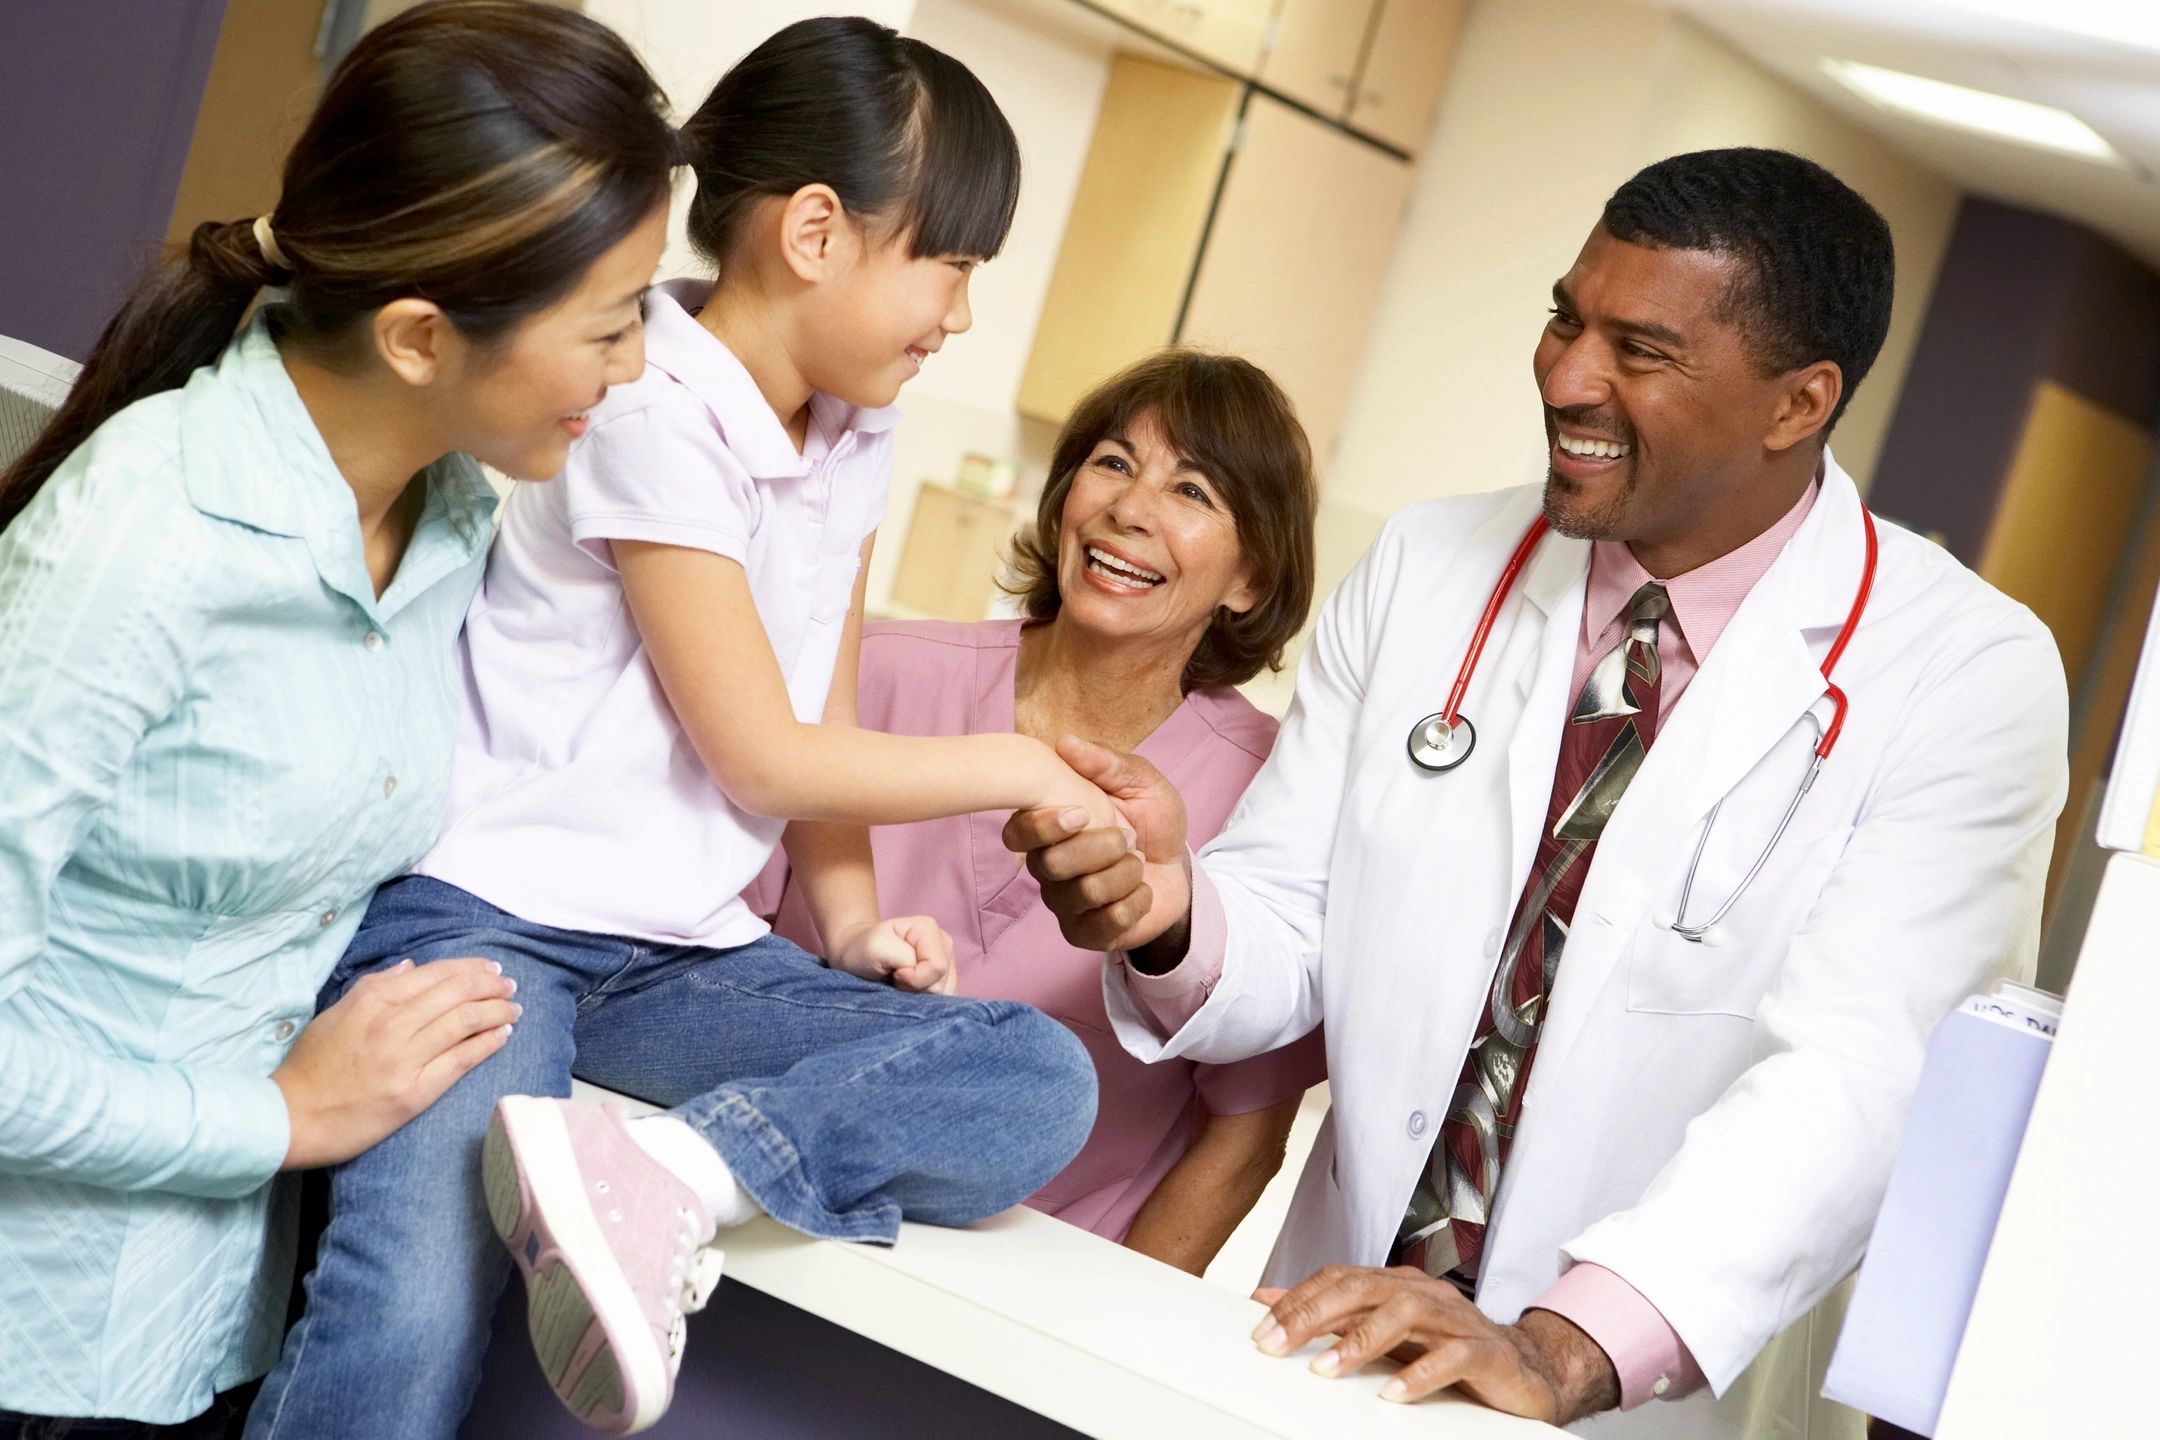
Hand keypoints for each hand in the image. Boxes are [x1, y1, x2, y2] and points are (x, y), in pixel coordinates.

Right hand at [272, 957, 520, 1169]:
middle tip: (509, 985)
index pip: (435, 974)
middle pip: (457, 994)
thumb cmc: (310, 1067)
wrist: (291, 1117)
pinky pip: (461, 1060)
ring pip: (465, 1022)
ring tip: (513, 1008)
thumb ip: (374, 987)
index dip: (469, 968)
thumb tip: (410, 967)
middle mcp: (392, 1024)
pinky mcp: (414, 1092)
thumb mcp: (335, 1014)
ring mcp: (405, 1059)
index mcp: (373, 1001)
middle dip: (491, 986)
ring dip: (497, 1011)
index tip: (489, 969)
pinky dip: (488, 1043)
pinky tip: (504, 1034)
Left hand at [829, 915, 957, 994]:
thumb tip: (921, 979)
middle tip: (894, 979)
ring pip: (945, 995)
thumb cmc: (863, 951)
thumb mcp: (876, 947)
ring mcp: (948, 963)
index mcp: (929, 929)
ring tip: (900, 985)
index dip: (913, 978)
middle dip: (915, 989)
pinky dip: (925, 1004)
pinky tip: (910, 993)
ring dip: (919, 998)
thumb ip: (905, 959)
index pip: (937, 966)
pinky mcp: (946, 982)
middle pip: (942, 984)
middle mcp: (944, 944)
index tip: (893, 972)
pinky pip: (944, 1003)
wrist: (855, 959)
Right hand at [1002, 737, 1191, 952]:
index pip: (1017, 834)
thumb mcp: (1139, 780)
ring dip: (1127, 873)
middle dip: (1104, 847)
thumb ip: (1105, 762)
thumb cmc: (1149, 818)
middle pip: (1052, 865)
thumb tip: (1065, 742)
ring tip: (1139, 862)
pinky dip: (1137, 902)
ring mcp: (1063, 903)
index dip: (1044, 827)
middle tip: (1130, 837)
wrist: (1177, 865)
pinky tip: (1142, 891)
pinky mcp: (1085, 933)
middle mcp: (1045, 867)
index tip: (1083, 813)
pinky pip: (1106, 924)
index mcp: (1047, 826)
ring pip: (1085, 892)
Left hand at [1250, 1266, 1618, 1423]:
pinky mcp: (1487, 1352)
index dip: (1298, 1300)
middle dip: (1314, 1315)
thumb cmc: (1448, 1349)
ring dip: (1359, 1341)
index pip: (1340, 1279)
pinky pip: (1453, 1356)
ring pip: (1404, 1314)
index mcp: (1398, 1285)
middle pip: (1363, 1289)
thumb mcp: (1381, 1333)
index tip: (1260, 1329)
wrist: (1526, 1370)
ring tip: (1326, 1369)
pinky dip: (1420, 1374)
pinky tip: (1393, 1394)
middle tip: (1277, 1344)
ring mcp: (1457, 1320)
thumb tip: (1268, 1302)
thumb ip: (1330, 1316)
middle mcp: (1425, 1294)